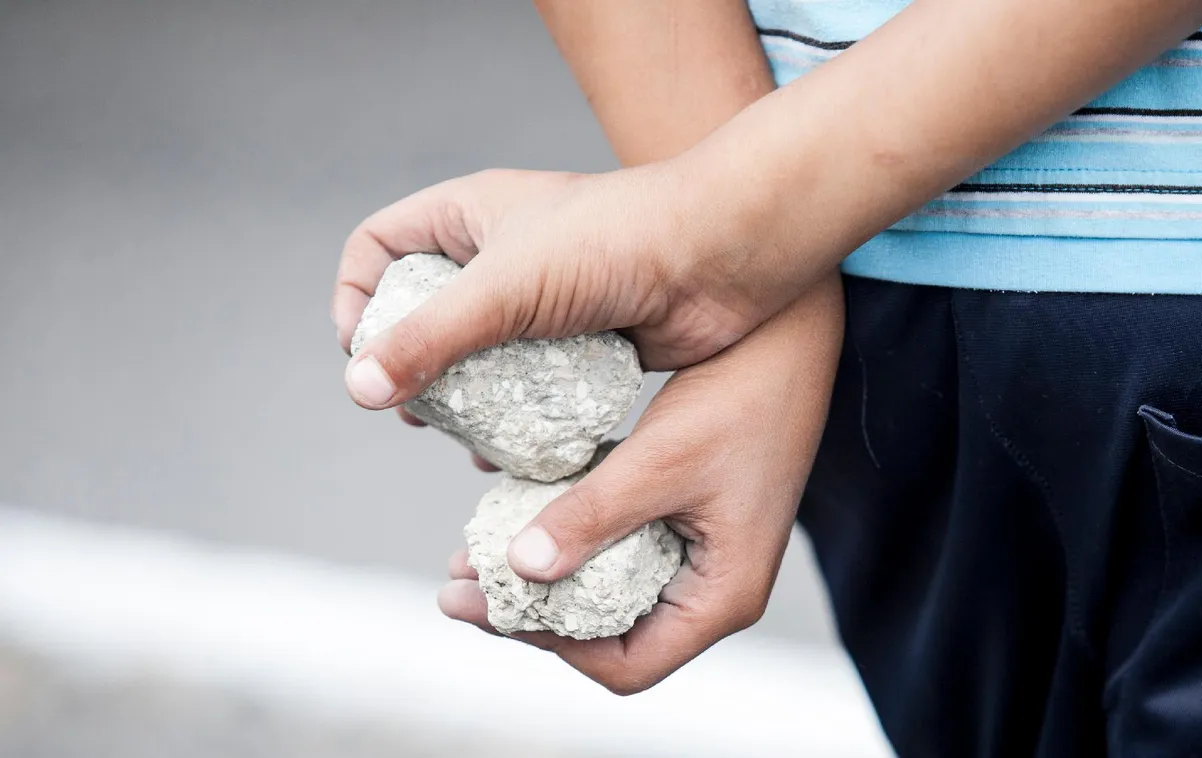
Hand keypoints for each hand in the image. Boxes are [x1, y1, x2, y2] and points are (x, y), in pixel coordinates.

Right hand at [331, 165, 817, 410]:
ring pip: (473, 355)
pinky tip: (511, 449)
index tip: (364, 351)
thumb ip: (430, 337)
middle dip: (407, 364)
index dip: (355, 297)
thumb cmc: (618, 245)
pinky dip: (511, 417)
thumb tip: (360, 389)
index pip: (377, 246)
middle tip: (413, 409)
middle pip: (419, 311)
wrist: (725, 260)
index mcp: (471, 214)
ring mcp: (543, 302)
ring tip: (460, 436)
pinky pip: (525, 385)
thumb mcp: (509, 288)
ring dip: (459, 400)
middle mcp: (502, 255)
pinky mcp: (579, 344)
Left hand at [438, 275, 843, 693]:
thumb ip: (592, 517)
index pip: (626, 662)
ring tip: (473, 553)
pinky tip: (518, 513)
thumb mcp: (659, 459)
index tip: (489, 606)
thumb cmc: (745, 396)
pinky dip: (569, 537)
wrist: (792, 335)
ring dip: (543, 575)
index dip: (550, 645)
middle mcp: (713, 586)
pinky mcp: (685, 515)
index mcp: (722, 595)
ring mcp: (701, 552)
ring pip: (608, 590)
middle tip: (461, 585)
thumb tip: (519, 566)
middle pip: (610, 633)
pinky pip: (619, 547)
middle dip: (532, 612)